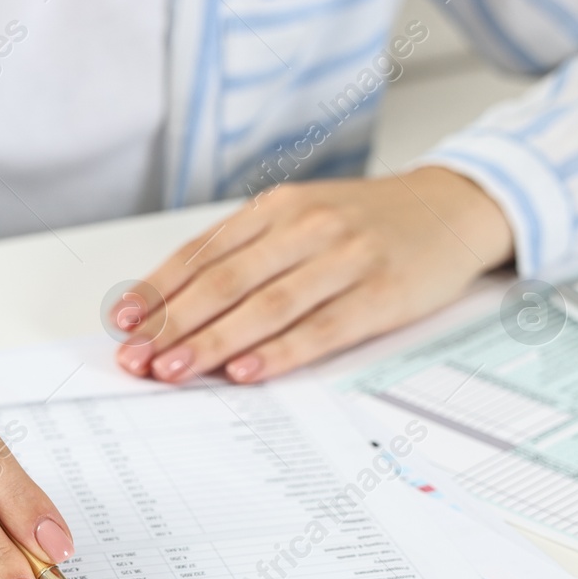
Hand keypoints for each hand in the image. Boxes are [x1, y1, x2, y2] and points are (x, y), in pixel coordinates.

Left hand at [113, 167, 514, 382]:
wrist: (454, 207)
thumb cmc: (364, 223)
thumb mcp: (299, 218)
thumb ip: (244, 255)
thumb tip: (173, 306)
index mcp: (277, 207)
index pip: (203, 253)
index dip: (158, 290)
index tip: (123, 323)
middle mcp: (307, 227)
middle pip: (225, 282)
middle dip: (173, 324)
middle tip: (137, 358)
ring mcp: (346, 259)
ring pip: (266, 306)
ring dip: (213, 342)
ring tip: (174, 371)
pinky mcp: (381, 293)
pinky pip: (320, 328)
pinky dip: (279, 352)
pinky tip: (245, 371)